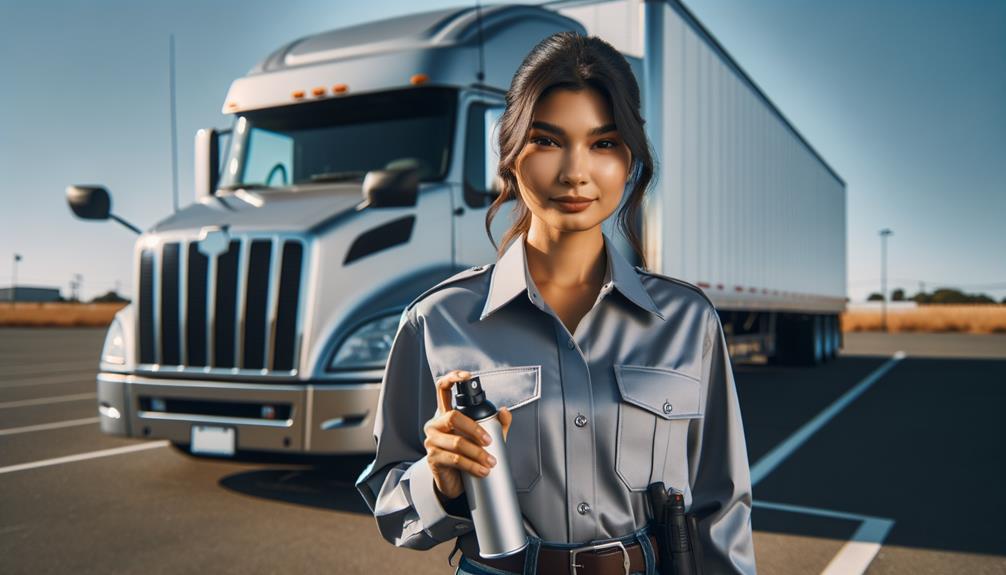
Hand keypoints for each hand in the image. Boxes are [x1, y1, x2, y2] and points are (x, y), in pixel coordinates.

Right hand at [423, 369, 512, 499]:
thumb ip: (496, 424)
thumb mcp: (485, 437)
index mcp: (445, 414)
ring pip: (457, 442)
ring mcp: (432, 440)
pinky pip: (454, 459)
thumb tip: (504, 411)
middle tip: (490, 441)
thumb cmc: (467, 455)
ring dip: (477, 453)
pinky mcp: (433, 458)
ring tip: (490, 462)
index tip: (467, 376)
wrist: (455, 482)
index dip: (452, 378)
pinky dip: (472, 465)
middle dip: (475, 429)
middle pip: (453, 416)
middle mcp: (435, 424)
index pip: (443, 389)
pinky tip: (482, 470)